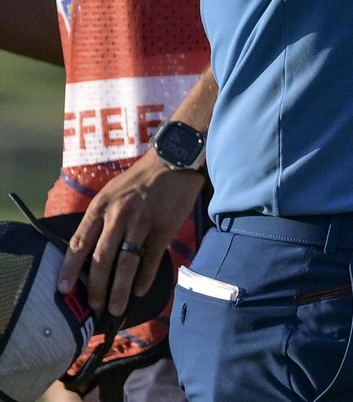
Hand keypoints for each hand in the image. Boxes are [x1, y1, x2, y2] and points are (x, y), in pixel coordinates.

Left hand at [56, 151, 204, 316]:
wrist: (173, 161)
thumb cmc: (140, 179)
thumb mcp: (111, 193)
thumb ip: (100, 219)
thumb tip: (91, 252)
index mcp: (100, 208)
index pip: (79, 244)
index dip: (69, 269)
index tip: (62, 290)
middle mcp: (118, 217)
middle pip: (102, 260)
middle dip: (96, 288)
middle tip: (94, 307)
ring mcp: (142, 223)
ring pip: (126, 264)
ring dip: (120, 290)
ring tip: (116, 308)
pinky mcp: (164, 227)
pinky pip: (152, 258)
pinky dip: (145, 277)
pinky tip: (140, 290)